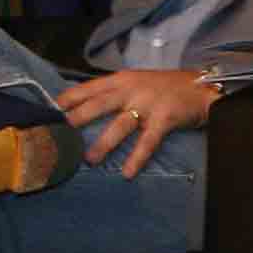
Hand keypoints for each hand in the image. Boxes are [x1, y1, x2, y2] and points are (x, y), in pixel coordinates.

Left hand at [52, 66, 217, 176]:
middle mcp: (132, 89)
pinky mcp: (164, 118)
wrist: (201, 87)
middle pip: (99, 104)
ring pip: (120, 124)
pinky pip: (147, 141)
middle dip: (78, 118)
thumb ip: (115, 93)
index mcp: (122, 80)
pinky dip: (137, 157)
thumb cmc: (166, 87)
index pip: (90, 88)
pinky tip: (128, 172)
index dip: (70, 98)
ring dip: (104, 143)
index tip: (51, 109)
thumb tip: (85, 108)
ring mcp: (148, 103)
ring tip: (89, 159)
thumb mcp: (137, 82)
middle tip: (60, 132)